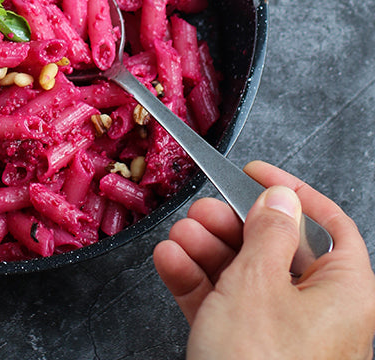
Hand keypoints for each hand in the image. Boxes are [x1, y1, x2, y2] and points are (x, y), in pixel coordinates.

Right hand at [153, 160, 374, 359]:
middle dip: (232, 224)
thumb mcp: (259, 280)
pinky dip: (197, 283)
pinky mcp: (249, 354)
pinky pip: (225, 306)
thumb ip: (269, 229)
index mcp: (344, 292)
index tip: (254, 173)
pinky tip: (171, 264)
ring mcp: (284, 337)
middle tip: (202, 210)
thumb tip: (280, 196)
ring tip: (179, 236)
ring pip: (246, 275)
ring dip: (207, 250)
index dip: (292, 193)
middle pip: (277, 248)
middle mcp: (320, 314)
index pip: (328, 225)